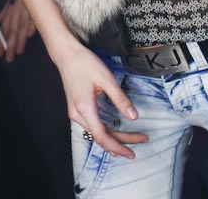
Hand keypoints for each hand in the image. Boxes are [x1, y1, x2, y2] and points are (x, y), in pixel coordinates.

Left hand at [0, 0, 35, 62]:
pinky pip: (33, 16)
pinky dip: (32, 24)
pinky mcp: (35, 5)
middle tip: (8, 59)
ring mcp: (25, 8)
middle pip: (12, 30)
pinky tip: (30, 34)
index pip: (3, 29)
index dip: (0, 41)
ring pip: (21, 25)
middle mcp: (16, 11)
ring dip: (20, 39)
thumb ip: (3, 12)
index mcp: (9, 11)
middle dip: (9, 45)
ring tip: (18, 51)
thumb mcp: (10, 1)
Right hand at [58, 43, 147, 158]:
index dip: (118, 147)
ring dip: (114, 137)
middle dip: (122, 141)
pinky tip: (112, 136)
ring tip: (132, 140)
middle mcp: (77, 115)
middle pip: (101, 137)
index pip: (102, 137)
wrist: (66, 54)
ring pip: (96, 132)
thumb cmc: (84, 63)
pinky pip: (92, 126)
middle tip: (141, 140)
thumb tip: (134, 117)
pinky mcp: (76, 108)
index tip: (132, 152)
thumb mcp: (106, 78)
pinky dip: (104, 132)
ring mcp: (75, 112)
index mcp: (84, 108)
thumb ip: (120, 99)